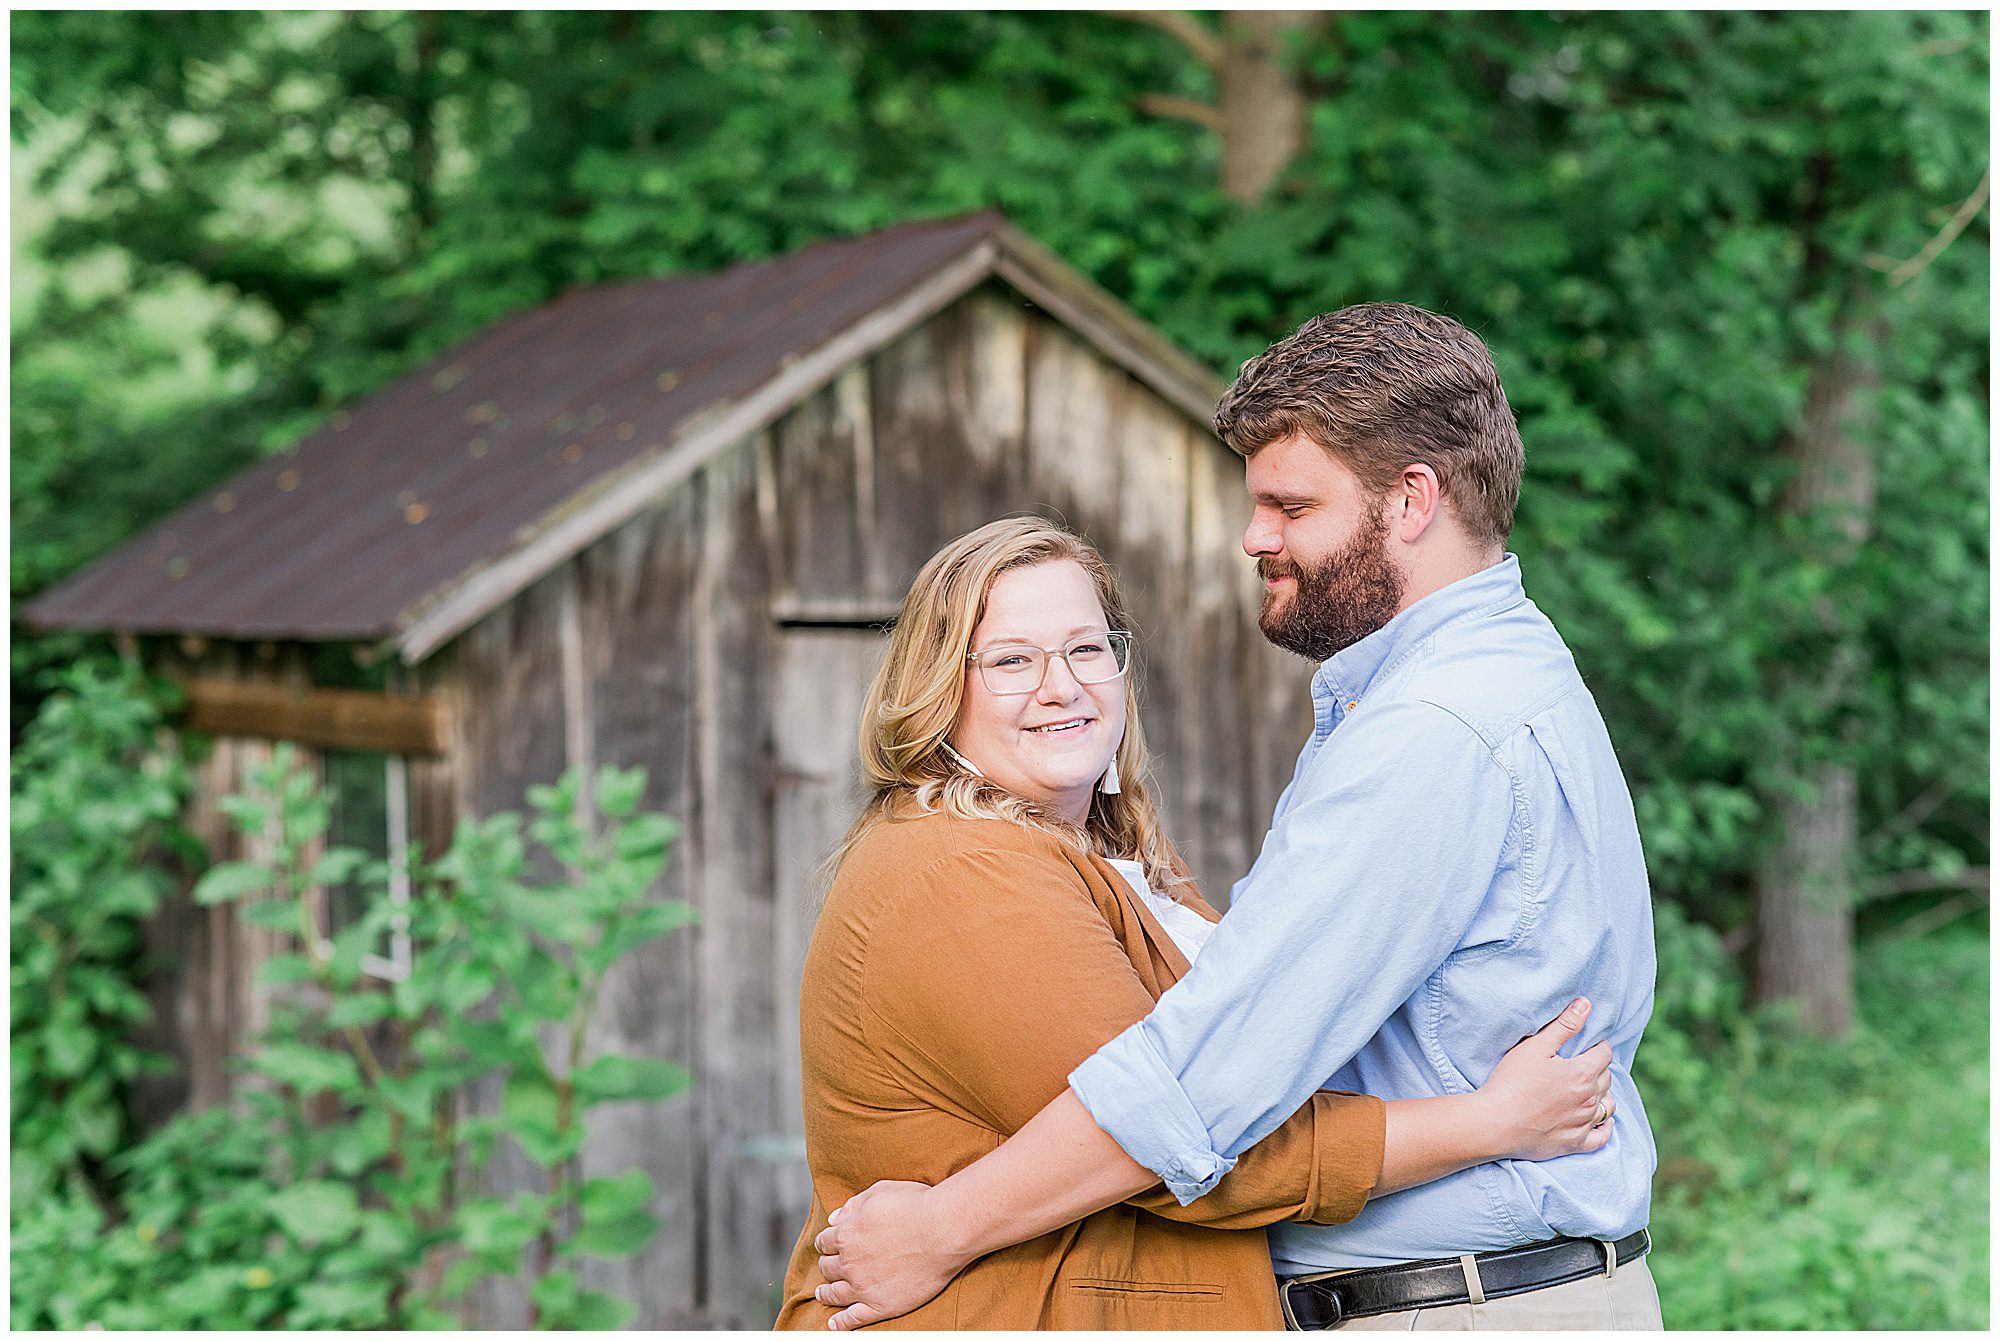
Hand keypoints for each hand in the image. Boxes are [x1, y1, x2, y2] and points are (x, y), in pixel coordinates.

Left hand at [812, 1179, 967, 1330]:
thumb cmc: (916, 1206)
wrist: (943, 1230)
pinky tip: (834, 1323)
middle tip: (827, 1267)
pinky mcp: (880, 1305)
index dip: (825, 1242)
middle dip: (826, 1265)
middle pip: (828, 1267)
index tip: (828, 1245)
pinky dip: (840, 1322)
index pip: (825, 1241)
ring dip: (826, 1293)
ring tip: (823, 1294)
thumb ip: (852, 1205)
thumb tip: (833, 1219)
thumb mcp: (879, 1192)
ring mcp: (863, 1287)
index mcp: (846, 1234)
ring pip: (835, 1293)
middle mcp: (849, 1262)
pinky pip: (853, 1318)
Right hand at [1478, 997, 1616, 1161]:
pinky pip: (1602, 1138)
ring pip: (1607, 1106)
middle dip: (1598, 1068)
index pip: (1603, 1054)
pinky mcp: (1574, 1144)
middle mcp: (1589, 1100)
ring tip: (1592, 1090)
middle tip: (1584, 1063)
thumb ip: (1564, 1025)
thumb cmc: (1512, 1082)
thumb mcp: (1536, 1046)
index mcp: (1582, 1074)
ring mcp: (1583, 1124)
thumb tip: (1586, 1005)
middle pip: (1606, 1079)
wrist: (1496, 1123)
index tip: (1589, 1043)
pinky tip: (1602, 1121)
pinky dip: (1606, 1128)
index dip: (1598, 1045)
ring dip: (1604, 1095)